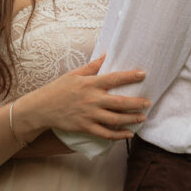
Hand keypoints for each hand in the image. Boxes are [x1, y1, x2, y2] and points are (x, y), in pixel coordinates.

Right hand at [18, 55, 149, 141]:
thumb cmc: (59, 88)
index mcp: (90, 83)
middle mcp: (92, 99)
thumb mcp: (75, 74)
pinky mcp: (85, 127)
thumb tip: (107, 55)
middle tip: (148, 103)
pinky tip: (128, 134)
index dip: (130, 76)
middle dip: (136, 103)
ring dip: (131, 119)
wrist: (42, 108)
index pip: (114, 78)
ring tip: (143, 118)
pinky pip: (105, 134)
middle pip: (119, 102)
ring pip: (115, 119)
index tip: (143, 74)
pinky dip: (118, 135)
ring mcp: (89, 115)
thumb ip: (93, 66)